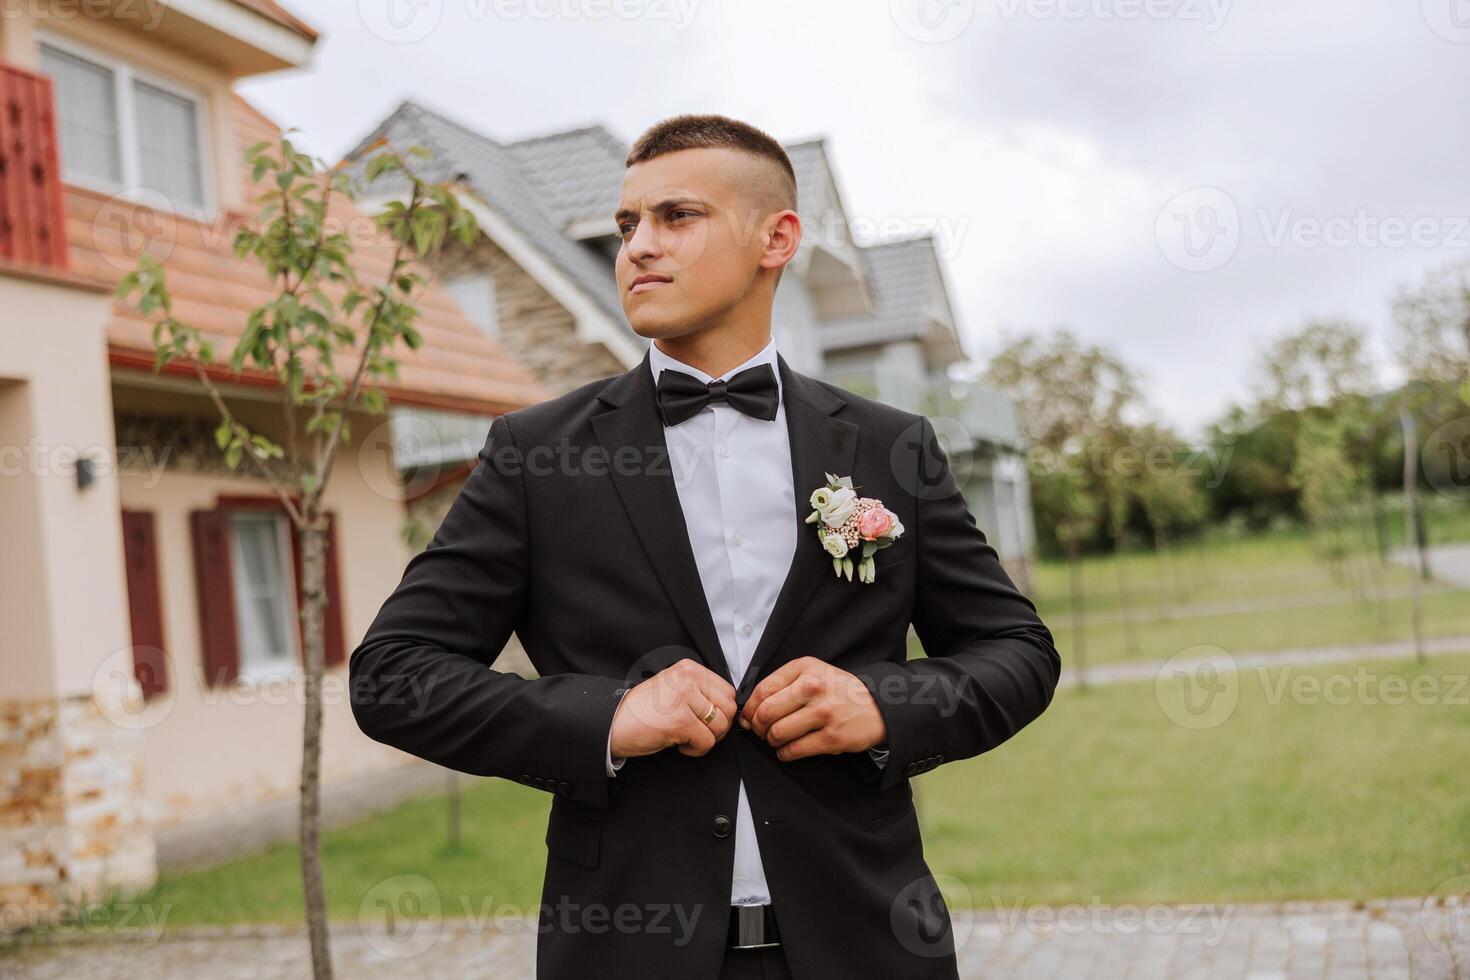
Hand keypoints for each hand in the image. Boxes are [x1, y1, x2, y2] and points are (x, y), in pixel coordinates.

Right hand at [609, 659, 735, 759]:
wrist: (613, 724)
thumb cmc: (641, 711)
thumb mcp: (672, 689)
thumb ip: (698, 691)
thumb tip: (725, 707)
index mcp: (689, 669)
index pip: (727, 691)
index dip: (721, 712)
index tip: (706, 722)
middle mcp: (689, 679)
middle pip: (729, 708)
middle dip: (718, 727)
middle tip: (699, 733)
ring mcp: (686, 698)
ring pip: (720, 726)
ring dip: (706, 739)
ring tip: (686, 738)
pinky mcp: (682, 720)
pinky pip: (707, 742)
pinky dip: (695, 750)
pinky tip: (679, 744)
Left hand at [739, 657, 886, 761]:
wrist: (878, 706)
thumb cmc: (839, 691)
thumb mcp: (813, 673)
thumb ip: (783, 684)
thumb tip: (750, 709)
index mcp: (804, 669)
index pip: (763, 690)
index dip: (749, 709)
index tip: (748, 718)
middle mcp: (813, 688)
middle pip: (766, 713)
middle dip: (758, 727)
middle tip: (761, 731)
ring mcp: (823, 713)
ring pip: (777, 733)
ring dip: (771, 741)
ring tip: (777, 740)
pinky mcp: (831, 737)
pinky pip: (794, 750)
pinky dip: (784, 754)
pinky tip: (788, 750)